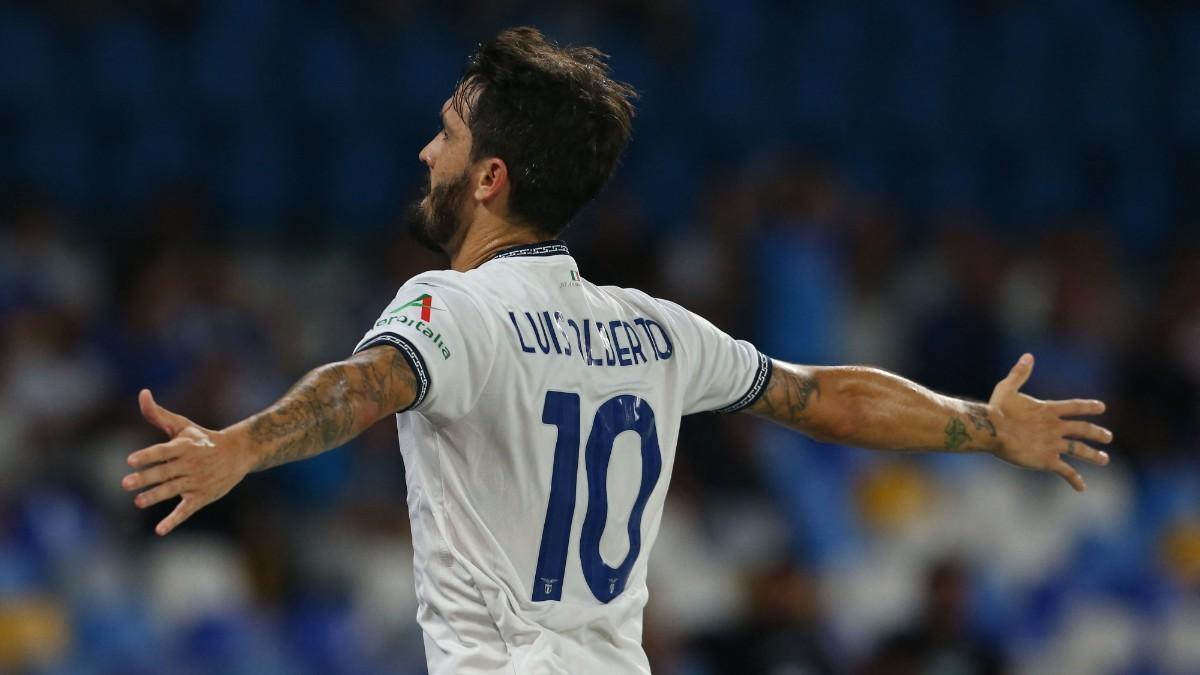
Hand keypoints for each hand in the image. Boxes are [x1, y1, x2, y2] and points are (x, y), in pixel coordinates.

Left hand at [122, 389, 252, 535]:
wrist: (238, 453)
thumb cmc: (203, 438)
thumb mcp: (182, 425)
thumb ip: (157, 414)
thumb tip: (142, 393)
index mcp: (184, 446)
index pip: (162, 451)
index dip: (147, 455)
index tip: (131, 460)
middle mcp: (190, 464)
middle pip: (164, 472)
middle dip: (145, 478)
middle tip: (125, 483)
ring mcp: (196, 481)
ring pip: (173, 490)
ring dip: (155, 496)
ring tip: (138, 501)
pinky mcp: (202, 496)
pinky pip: (186, 510)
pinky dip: (174, 520)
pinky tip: (160, 530)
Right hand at [987, 353, 1111, 490]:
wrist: (994, 430)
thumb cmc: (997, 410)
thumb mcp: (1007, 388)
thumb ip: (1020, 373)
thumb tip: (1028, 356)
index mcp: (1049, 410)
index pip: (1074, 407)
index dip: (1089, 406)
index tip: (1101, 407)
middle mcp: (1056, 427)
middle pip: (1083, 429)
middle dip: (1097, 433)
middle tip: (1108, 437)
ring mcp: (1054, 444)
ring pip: (1079, 450)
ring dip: (1093, 455)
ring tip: (1104, 459)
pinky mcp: (1048, 460)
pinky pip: (1065, 471)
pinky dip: (1075, 479)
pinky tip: (1082, 487)